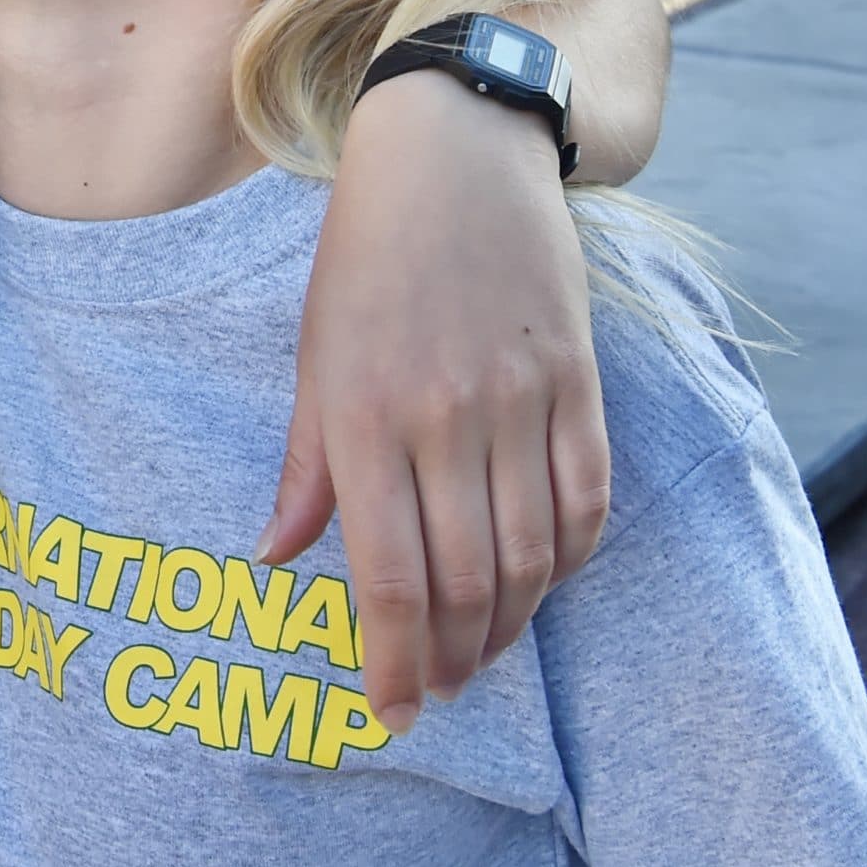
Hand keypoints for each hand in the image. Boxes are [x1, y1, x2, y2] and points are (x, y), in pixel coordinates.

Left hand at [258, 72, 607, 735]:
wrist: (452, 154)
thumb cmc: (364, 253)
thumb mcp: (315, 351)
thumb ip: (307, 463)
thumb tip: (279, 556)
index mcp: (364, 413)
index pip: (389, 577)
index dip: (393, 661)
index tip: (390, 712)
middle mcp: (445, 418)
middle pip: (466, 584)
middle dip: (450, 660)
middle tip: (433, 692)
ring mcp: (520, 401)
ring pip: (531, 559)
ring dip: (509, 626)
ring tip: (479, 654)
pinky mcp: (579, 383)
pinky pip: (587, 504)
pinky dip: (568, 561)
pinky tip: (540, 582)